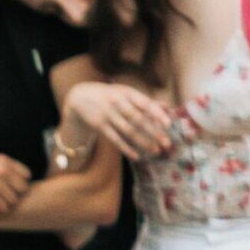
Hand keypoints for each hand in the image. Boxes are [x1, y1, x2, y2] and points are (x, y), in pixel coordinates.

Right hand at [63, 81, 179, 162]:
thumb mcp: (126, 93)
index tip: (169, 124)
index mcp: (126, 93)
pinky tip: (137, 156)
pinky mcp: (99, 125)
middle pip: (138, 119)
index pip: (144, 104)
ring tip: (156, 151)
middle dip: (154, 132)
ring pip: (128, 131)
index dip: (157, 114)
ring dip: (143, 142)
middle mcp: (117, 102)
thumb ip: (147, 101)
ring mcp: (107, 114)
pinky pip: (115, 139)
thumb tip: (169, 107)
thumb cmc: (110, 95)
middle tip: (167, 144)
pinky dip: (126, 148)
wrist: (80, 96)